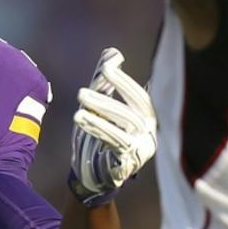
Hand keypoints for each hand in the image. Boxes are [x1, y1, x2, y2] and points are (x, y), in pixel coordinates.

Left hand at [70, 47, 157, 205]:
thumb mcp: (104, 106)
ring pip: (122, 131)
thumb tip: (113, 54)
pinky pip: (114, 146)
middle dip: (105, 101)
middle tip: (80, 93)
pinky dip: (98, 132)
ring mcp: (142, 149)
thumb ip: (108, 81)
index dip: (123, 81)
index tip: (107, 68)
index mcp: (148, 116)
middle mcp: (150, 132)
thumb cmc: (103, 135)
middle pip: (130, 113)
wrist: (98, 174)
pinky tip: (82, 123)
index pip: (139, 96)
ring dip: (98, 119)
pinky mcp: (129, 164)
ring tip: (78, 112)